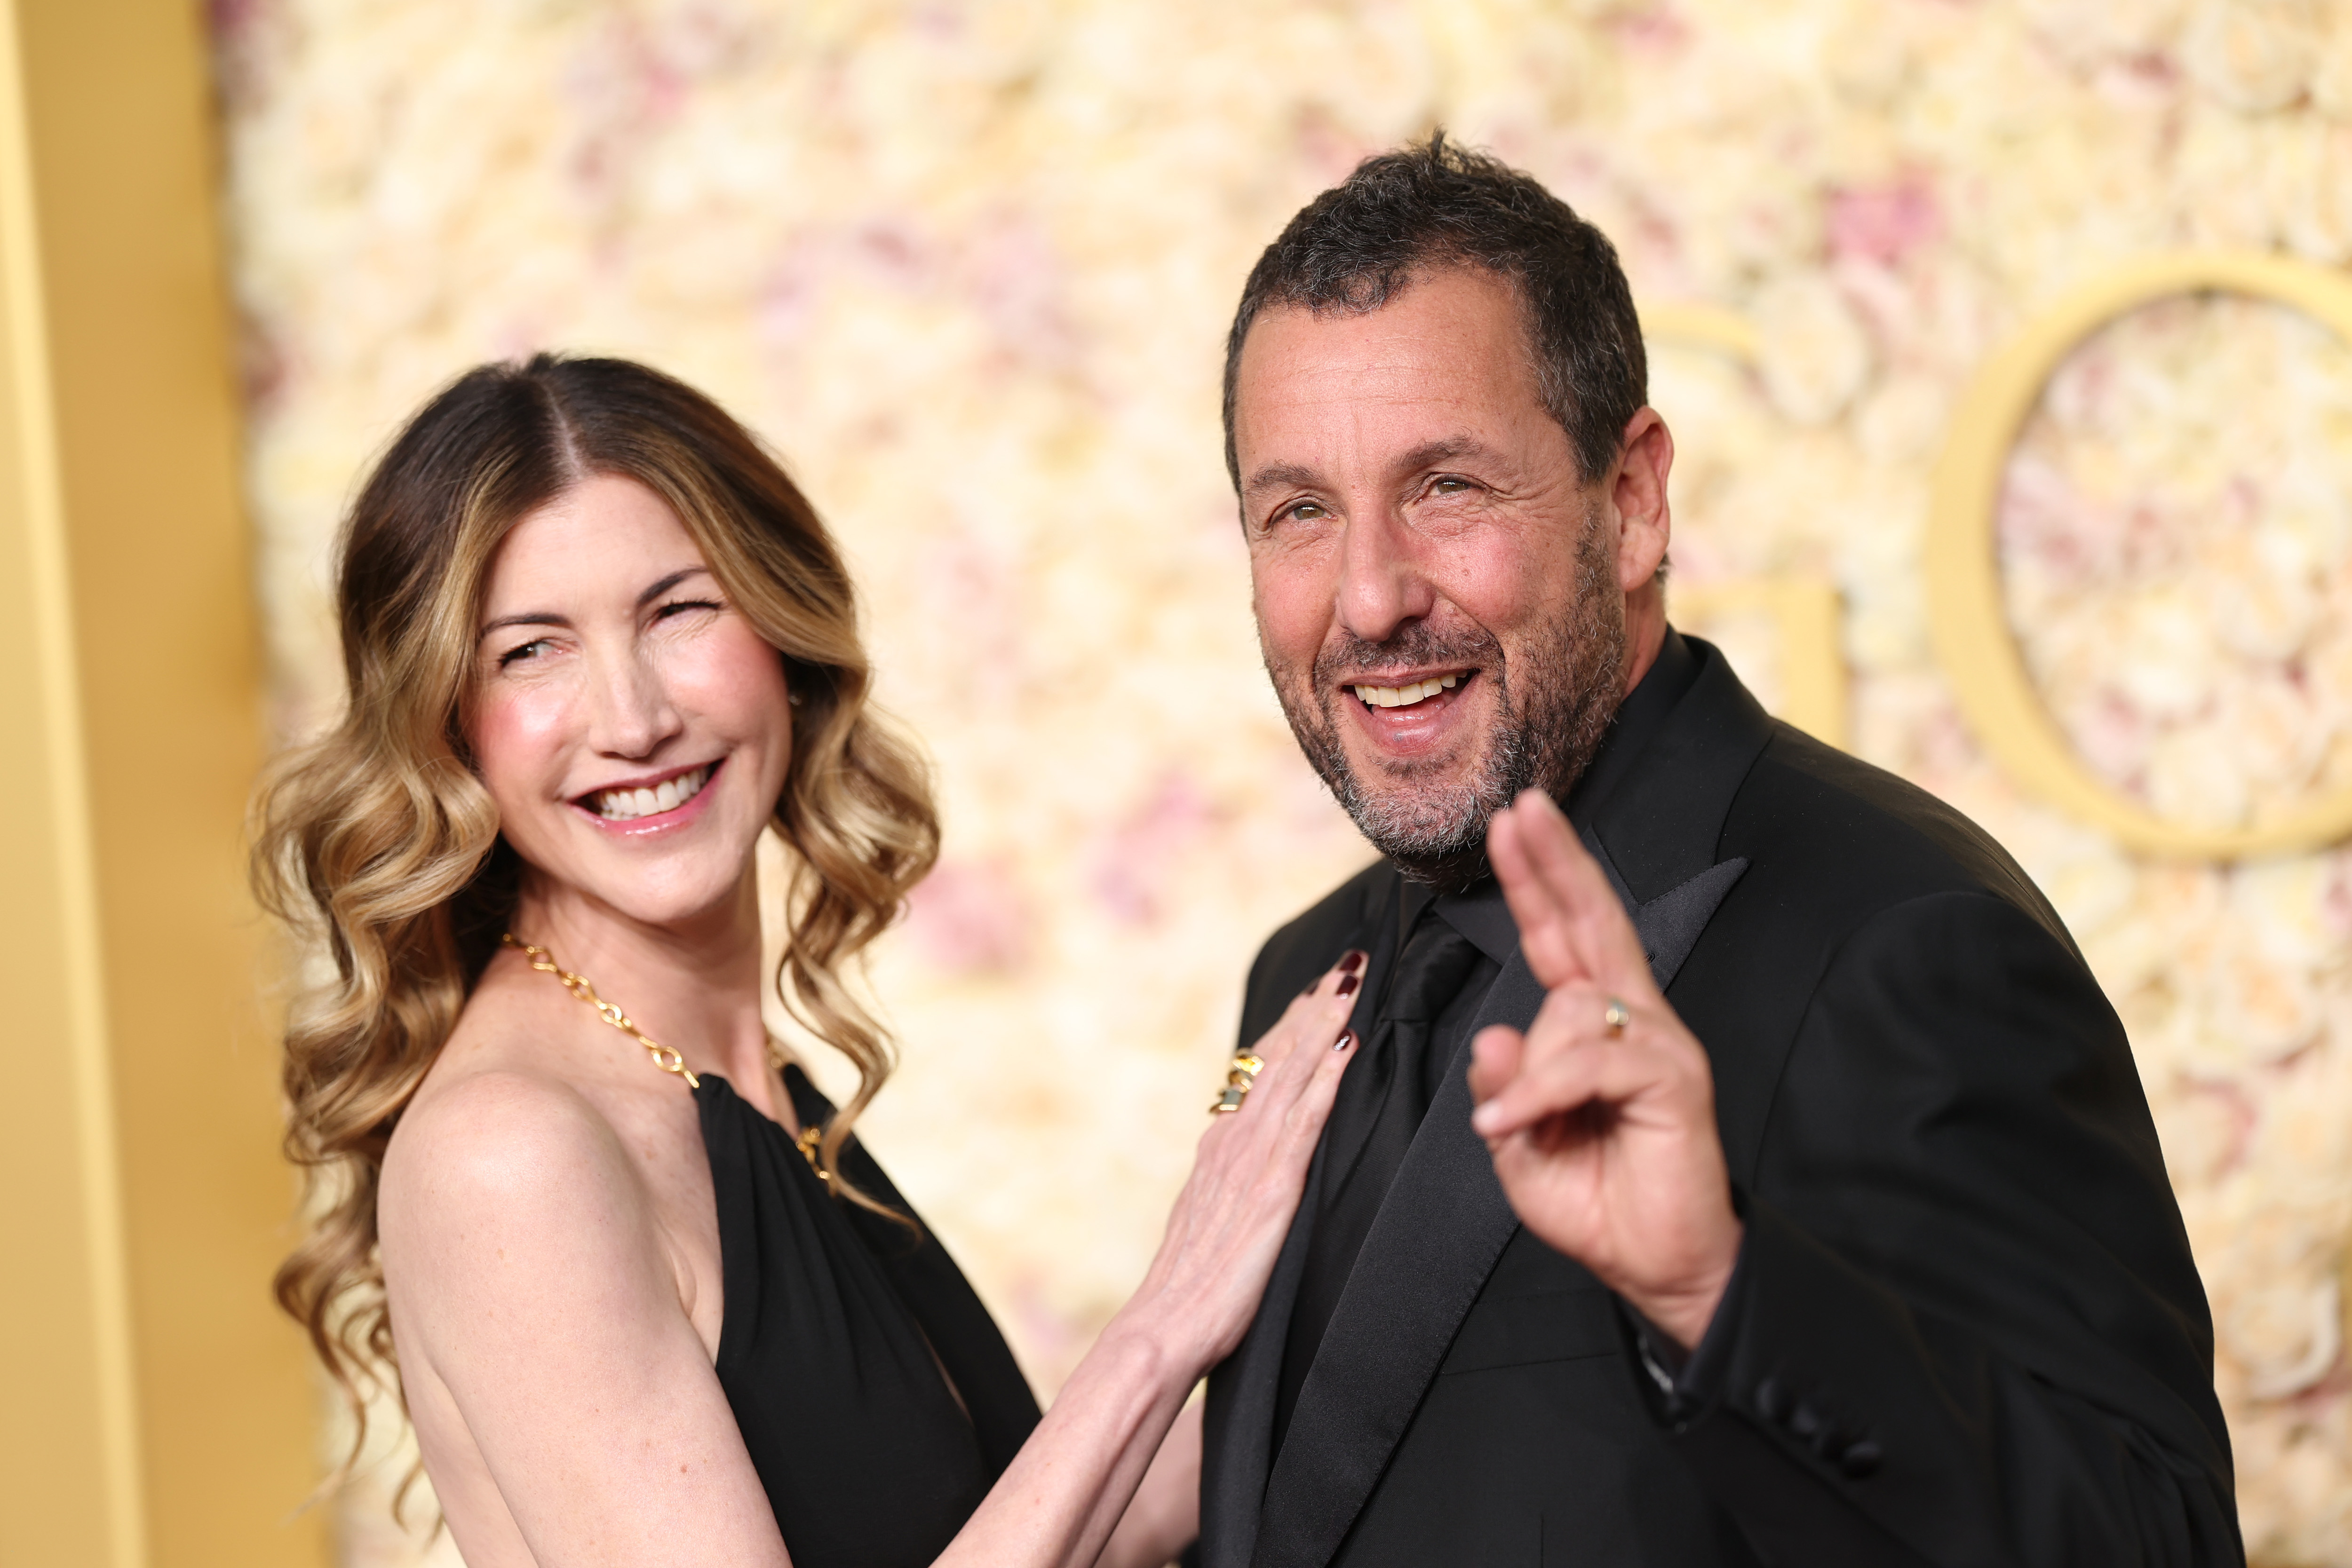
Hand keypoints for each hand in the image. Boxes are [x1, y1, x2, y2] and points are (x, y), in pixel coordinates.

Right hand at [1113, 956, 1361, 1372]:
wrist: (1165, 1325)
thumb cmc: (1190, 1289)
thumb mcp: (1209, 1217)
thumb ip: (1230, 1181)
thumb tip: (1246, 1160)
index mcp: (1220, 1146)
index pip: (1259, 1072)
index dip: (1291, 1027)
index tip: (1316, 990)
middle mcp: (1232, 1141)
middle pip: (1277, 1058)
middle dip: (1313, 1007)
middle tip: (1346, 964)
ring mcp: (1250, 1160)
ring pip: (1291, 1075)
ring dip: (1323, 1025)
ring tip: (1350, 983)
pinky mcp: (1272, 1189)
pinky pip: (1304, 1122)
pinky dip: (1325, 1080)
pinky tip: (1345, 1050)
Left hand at [1467, 791, 1739, 1348]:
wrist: (1661, 1269)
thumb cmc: (1601, 1206)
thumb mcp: (1523, 1150)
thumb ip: (1503, 1092)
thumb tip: (1491, 1036)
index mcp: (1594, 1028)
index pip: (1562, 937)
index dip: (1540, 880)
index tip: (1514, 823)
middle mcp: (1632, 1021)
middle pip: (1592, 923)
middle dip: (1555, 863)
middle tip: (1522, 807)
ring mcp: (1658, 1044)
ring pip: (1569, 1010)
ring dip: (1531, 1072)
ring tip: (1525, 1129)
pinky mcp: (1674, 1078)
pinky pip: (1587, 1062)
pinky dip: (1542, 1093)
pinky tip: (1517, 1127)